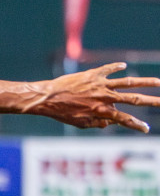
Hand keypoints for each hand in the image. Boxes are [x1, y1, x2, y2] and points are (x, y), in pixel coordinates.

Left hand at [30, 63, 159, 132]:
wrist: (46, 97)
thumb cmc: (61, 113)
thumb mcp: (79, 123)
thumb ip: (97, 123)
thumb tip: (111, 123)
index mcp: (101, 111)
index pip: (124, 119)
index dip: (136, 125)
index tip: (146, 129)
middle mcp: (104, 97)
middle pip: (134, 99)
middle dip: (151, 101)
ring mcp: (100, 85)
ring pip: (128, 82)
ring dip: (145, 82)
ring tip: (158, 82)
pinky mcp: (93, 74)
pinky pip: (109, 69)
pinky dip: (117, 67)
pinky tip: (124, 66)